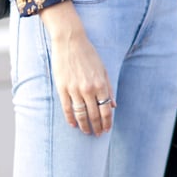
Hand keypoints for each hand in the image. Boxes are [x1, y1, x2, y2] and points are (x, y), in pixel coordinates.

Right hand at [39, 0, 115, 135]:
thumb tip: (114, 105)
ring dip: (84, 126)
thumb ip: (109, 88)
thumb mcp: (103, 70)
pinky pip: (67, 108)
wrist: (70, 41)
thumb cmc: (88, 54)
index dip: (107, 122)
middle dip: (97, 127)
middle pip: (94, 114)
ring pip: (81, 114)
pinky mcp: (62, 88)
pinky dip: (70, 118)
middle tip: (98, 134)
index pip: (106, 110)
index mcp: (101, 84)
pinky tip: (73, 125)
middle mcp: (88, 89)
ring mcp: (74, 89)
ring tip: (86, 132)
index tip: (106, 129)